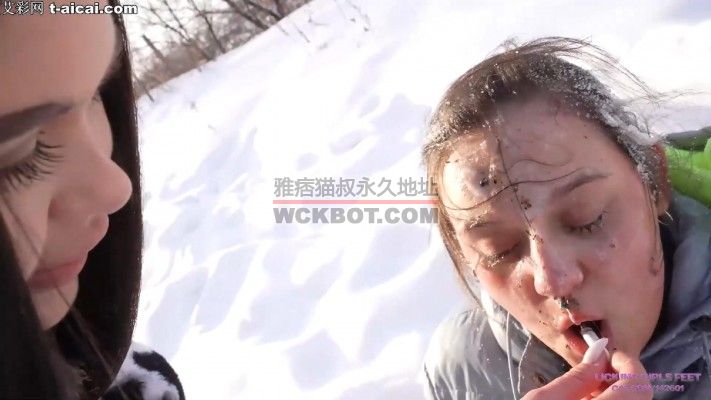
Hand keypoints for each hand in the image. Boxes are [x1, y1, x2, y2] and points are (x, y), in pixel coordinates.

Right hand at [521, 339, 651, 399]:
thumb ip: (574, 377)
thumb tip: (598, 353)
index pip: (638, 383)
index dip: (626, 361)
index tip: (605, 349)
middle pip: (640, 393)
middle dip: (621, 373)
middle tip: (595, 362)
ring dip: (616, 386)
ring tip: (588, 379)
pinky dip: (611, 397)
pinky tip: (589, 395)